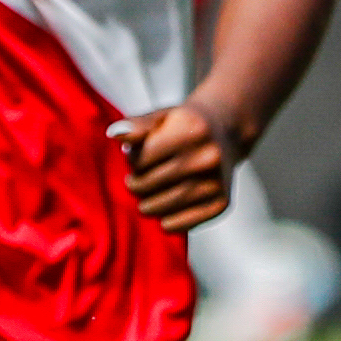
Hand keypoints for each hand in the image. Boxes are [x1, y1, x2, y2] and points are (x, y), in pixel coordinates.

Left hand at [112, 100, 242, 232]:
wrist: (226, 132)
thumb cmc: (185, 126)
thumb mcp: (162, 116)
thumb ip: (137, 124)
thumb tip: (115, 134)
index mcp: (192, 129)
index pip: (140, 159)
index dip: (131, 160)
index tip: (136, 157)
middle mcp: (208, 156)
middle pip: (148, 184)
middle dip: (136, 183)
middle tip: (137, 179)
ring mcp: (217, 182)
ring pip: (161, 207)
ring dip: (147, 204)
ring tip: (148, 194)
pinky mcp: (222, 203)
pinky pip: (180, 224)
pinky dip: (167, 220)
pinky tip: (166, 207)